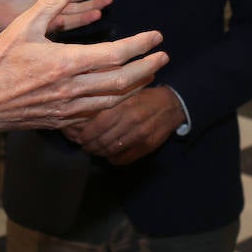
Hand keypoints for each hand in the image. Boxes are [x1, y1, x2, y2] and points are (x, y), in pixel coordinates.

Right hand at [0, 0, 168, 136]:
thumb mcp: (23, 26)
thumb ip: (51, 2)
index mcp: (66, 62)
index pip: (116, 54)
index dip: (140, 45)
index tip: (156, 37)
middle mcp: (73, 88)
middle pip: (123, 81)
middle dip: (148, 68)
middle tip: (164, 57)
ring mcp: (69, 108)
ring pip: (113, 99)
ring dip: (136, 86)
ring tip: (150, 73)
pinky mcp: (62, 119)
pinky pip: (97, 111)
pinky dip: (115, 100)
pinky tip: (119, 92)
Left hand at [0, 0, 113, 34]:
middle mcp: (51, 6)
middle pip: (79, 4)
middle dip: (95, 0)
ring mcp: (46, 17)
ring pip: (74, 15)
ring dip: (88, 11)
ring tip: (103, 6)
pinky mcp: (39, 26)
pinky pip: (61, 25)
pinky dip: (75, 21)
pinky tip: (88, 17)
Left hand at [66, 86, 184, 164]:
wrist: (171, 105)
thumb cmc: (145, 96)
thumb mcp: (127, 92)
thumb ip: (109, 101)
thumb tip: (84, 110)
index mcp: (125, 105)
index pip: (99, 124)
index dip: (86, 134)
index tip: (80, 137)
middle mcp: (132, 121)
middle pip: (103, 139)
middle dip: (90, 145)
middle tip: (84, 146)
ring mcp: (140, 136)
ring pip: (112, 150)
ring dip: (99, 153)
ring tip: (93, 150)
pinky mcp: (147, 147)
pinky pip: (124, 158)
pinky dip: (113, 159)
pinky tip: (108, 155)